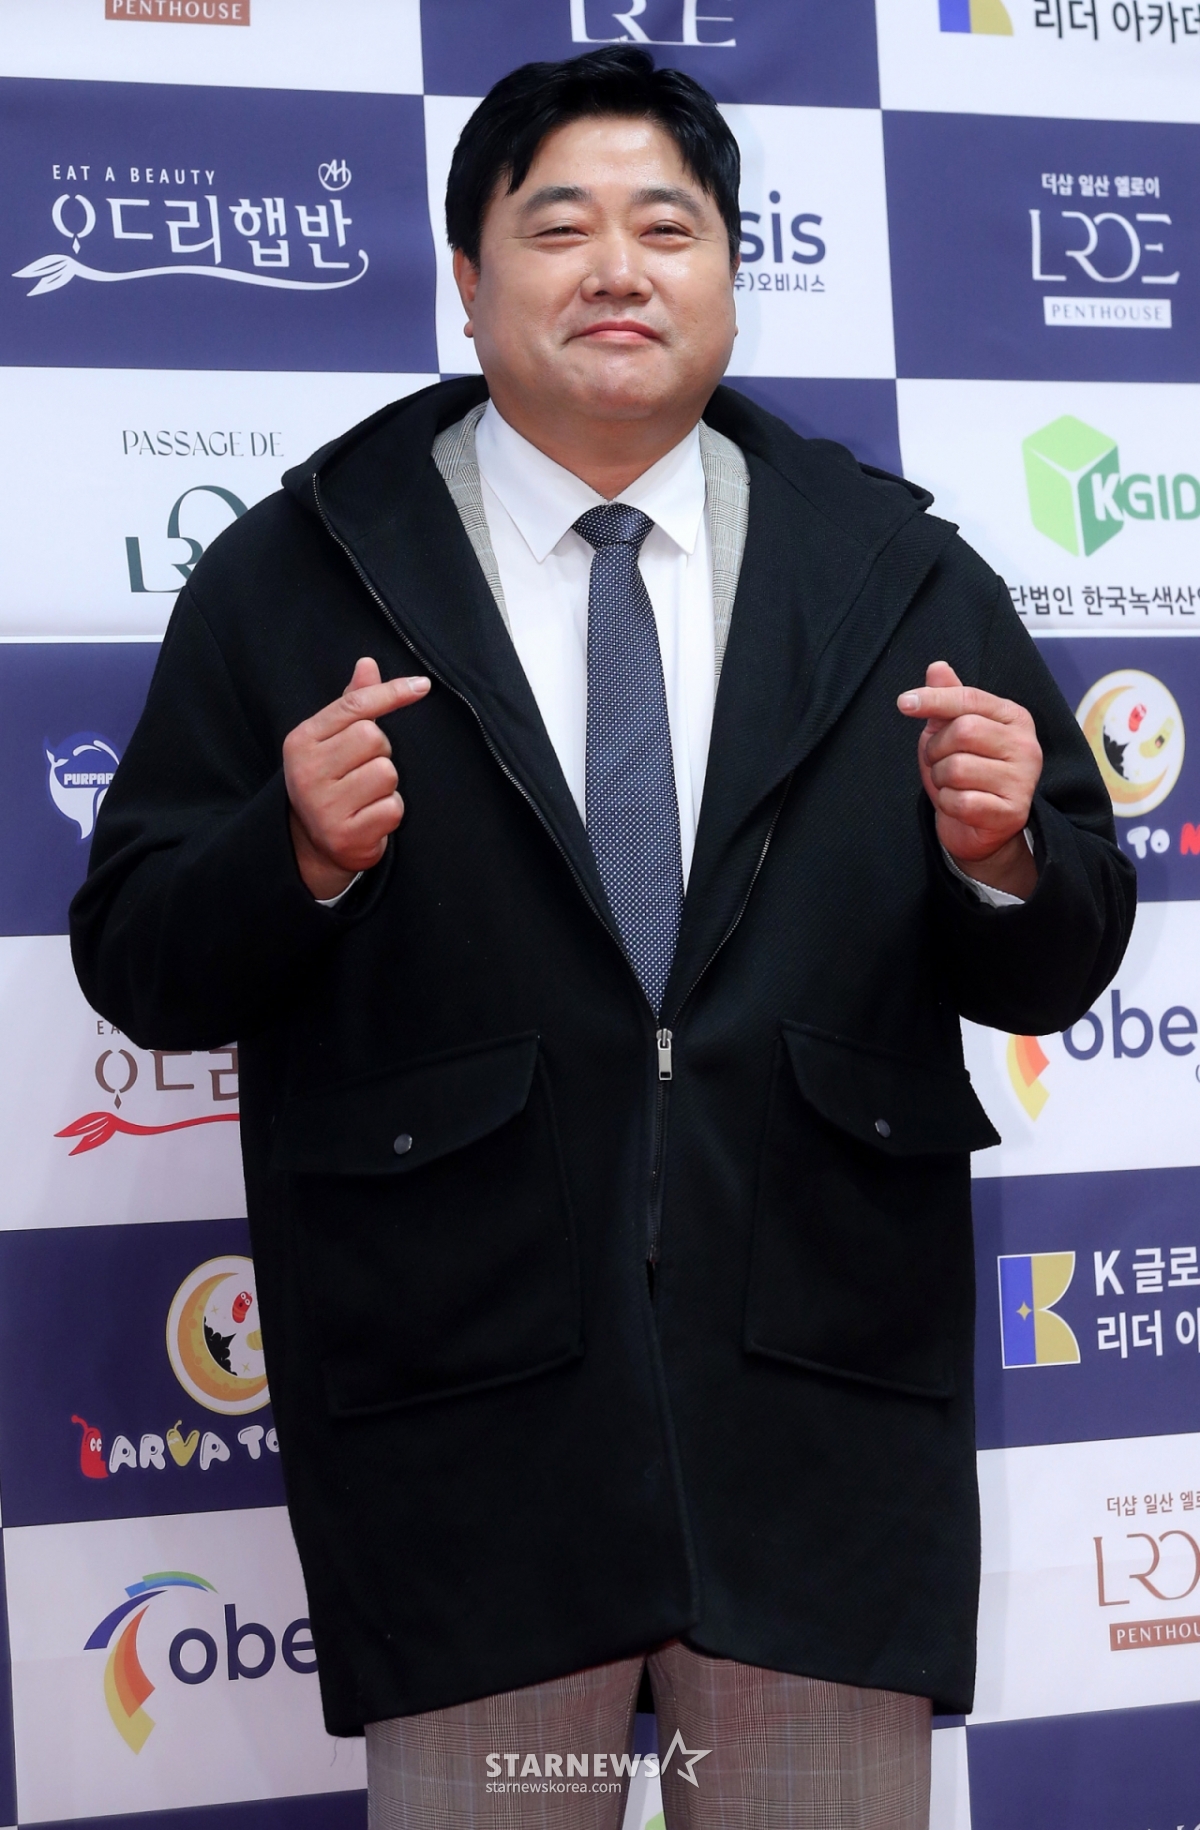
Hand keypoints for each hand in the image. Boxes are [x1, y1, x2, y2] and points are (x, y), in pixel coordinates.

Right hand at [283, 657, 429, 899]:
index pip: (353, 706)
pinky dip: (389, 812)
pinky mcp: (346, 835)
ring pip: (386, 773)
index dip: (390, 693)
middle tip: (364, 769)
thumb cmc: (330, 782)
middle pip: (373, 738)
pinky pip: (392, 808)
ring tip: (366, 795)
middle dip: (381, 752)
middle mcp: (307, 772)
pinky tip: (370, 818)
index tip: (423, 686)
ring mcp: (324, 806)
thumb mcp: (331, 741)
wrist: (313, 845)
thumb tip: (368, 663)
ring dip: (387, 785)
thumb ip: (351, 704)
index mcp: (302, 741)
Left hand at [898, 660, 1041, 897]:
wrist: (980, 828)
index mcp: (1014, 718)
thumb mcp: (951, 733)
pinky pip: (960, 801)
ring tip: (951, 785)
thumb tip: (937, 666)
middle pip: (963, 731)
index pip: (970, 699)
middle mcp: (1026, 745)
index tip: (904, 703)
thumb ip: (948, 700)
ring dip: (940, 779)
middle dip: (936, 749)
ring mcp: (1022, 779)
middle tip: (939, 762)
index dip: (934, 699)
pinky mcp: (1012, 811)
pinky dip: (948, 804)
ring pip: (957, 768)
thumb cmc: (966, 775)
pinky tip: (960, 806)